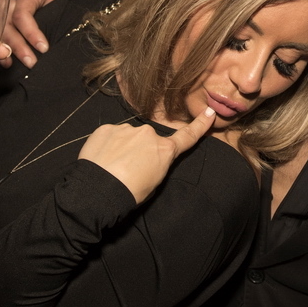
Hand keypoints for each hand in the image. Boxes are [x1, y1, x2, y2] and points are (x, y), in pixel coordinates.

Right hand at [0, 0, 89, 68]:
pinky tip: (8, 64)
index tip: (44, 47)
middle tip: (33, 63)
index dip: (31, 32)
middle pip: (7, 27)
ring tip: (17, 65)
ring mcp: (0, 17)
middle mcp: (9, 5)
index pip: (22, 13)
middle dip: (19, 47)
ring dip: (5, 52)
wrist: (55, 2)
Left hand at [79, 107, 215, 203]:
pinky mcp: (106, 129)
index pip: (186, 136)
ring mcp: (126, 129)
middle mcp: (148, 134)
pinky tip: (101, 160)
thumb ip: (158, 163)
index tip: (209, 113)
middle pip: (148, 139)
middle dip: (141, 149)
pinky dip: (107, 146)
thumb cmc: (129, 193)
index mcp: (164, 150)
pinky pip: (110, 135)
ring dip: (122, 147)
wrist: (98, 191)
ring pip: (128, 137)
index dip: (200, 125)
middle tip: (128, 169)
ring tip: (111, 167)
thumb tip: (150, 158)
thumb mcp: (154, 183)